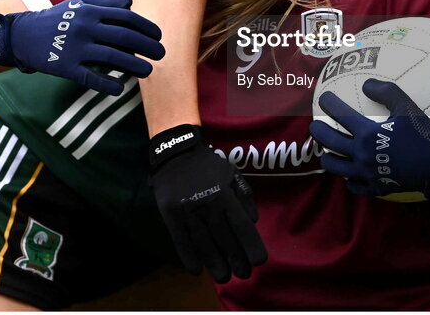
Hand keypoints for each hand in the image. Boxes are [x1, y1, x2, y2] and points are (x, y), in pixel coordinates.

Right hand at [0, 0, 164, 94]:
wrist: (21, 35)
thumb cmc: (56, 19)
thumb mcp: (78, 4)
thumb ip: (105, 2)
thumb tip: (131, 2)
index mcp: (90, 10)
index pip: (126, 18)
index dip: (146, 27)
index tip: (159, 36)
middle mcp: (85, 27)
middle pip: (124, 37)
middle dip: (147, 46)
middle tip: (161, 54)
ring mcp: (75, 47)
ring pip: (112, 57)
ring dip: (134, 65)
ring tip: (148, 71)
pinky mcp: (65, 66)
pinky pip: (90, 77)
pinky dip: (107, 84)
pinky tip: (120, 88)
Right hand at [149, 125, 266, 282]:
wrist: (175, 152)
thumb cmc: (207, 165)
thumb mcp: (231, 173)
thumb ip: (244, 196)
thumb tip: (253, 221)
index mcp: (224, 194)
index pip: (240, 225)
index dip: (250, 244)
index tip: (259, 261)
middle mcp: (207, 204)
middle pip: (223, 238)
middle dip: (236, 259)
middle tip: (244, 275)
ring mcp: (187, 211)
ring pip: (203, 243)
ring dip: (214, 263)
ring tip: (224, 278)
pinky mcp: (170, 215)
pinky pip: (180, 240)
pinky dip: (188, 256)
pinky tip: (196, 270)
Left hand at [309, 79, 429, 197]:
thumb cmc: (424, 134)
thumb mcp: (407, 107)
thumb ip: (386, 92)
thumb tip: (366, 85)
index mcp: (368, 133)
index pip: (340, 115)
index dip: (329, 103)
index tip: (324, 98)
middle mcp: (362, 154)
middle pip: (329, 142)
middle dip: (318, 131)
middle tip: (315, 125)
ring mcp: (367, 173)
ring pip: (335, 167)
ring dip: (328, 158)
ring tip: (328, 152)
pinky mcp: (375, 188)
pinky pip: (353, 186)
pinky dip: (348, 179)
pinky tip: (350, 173)